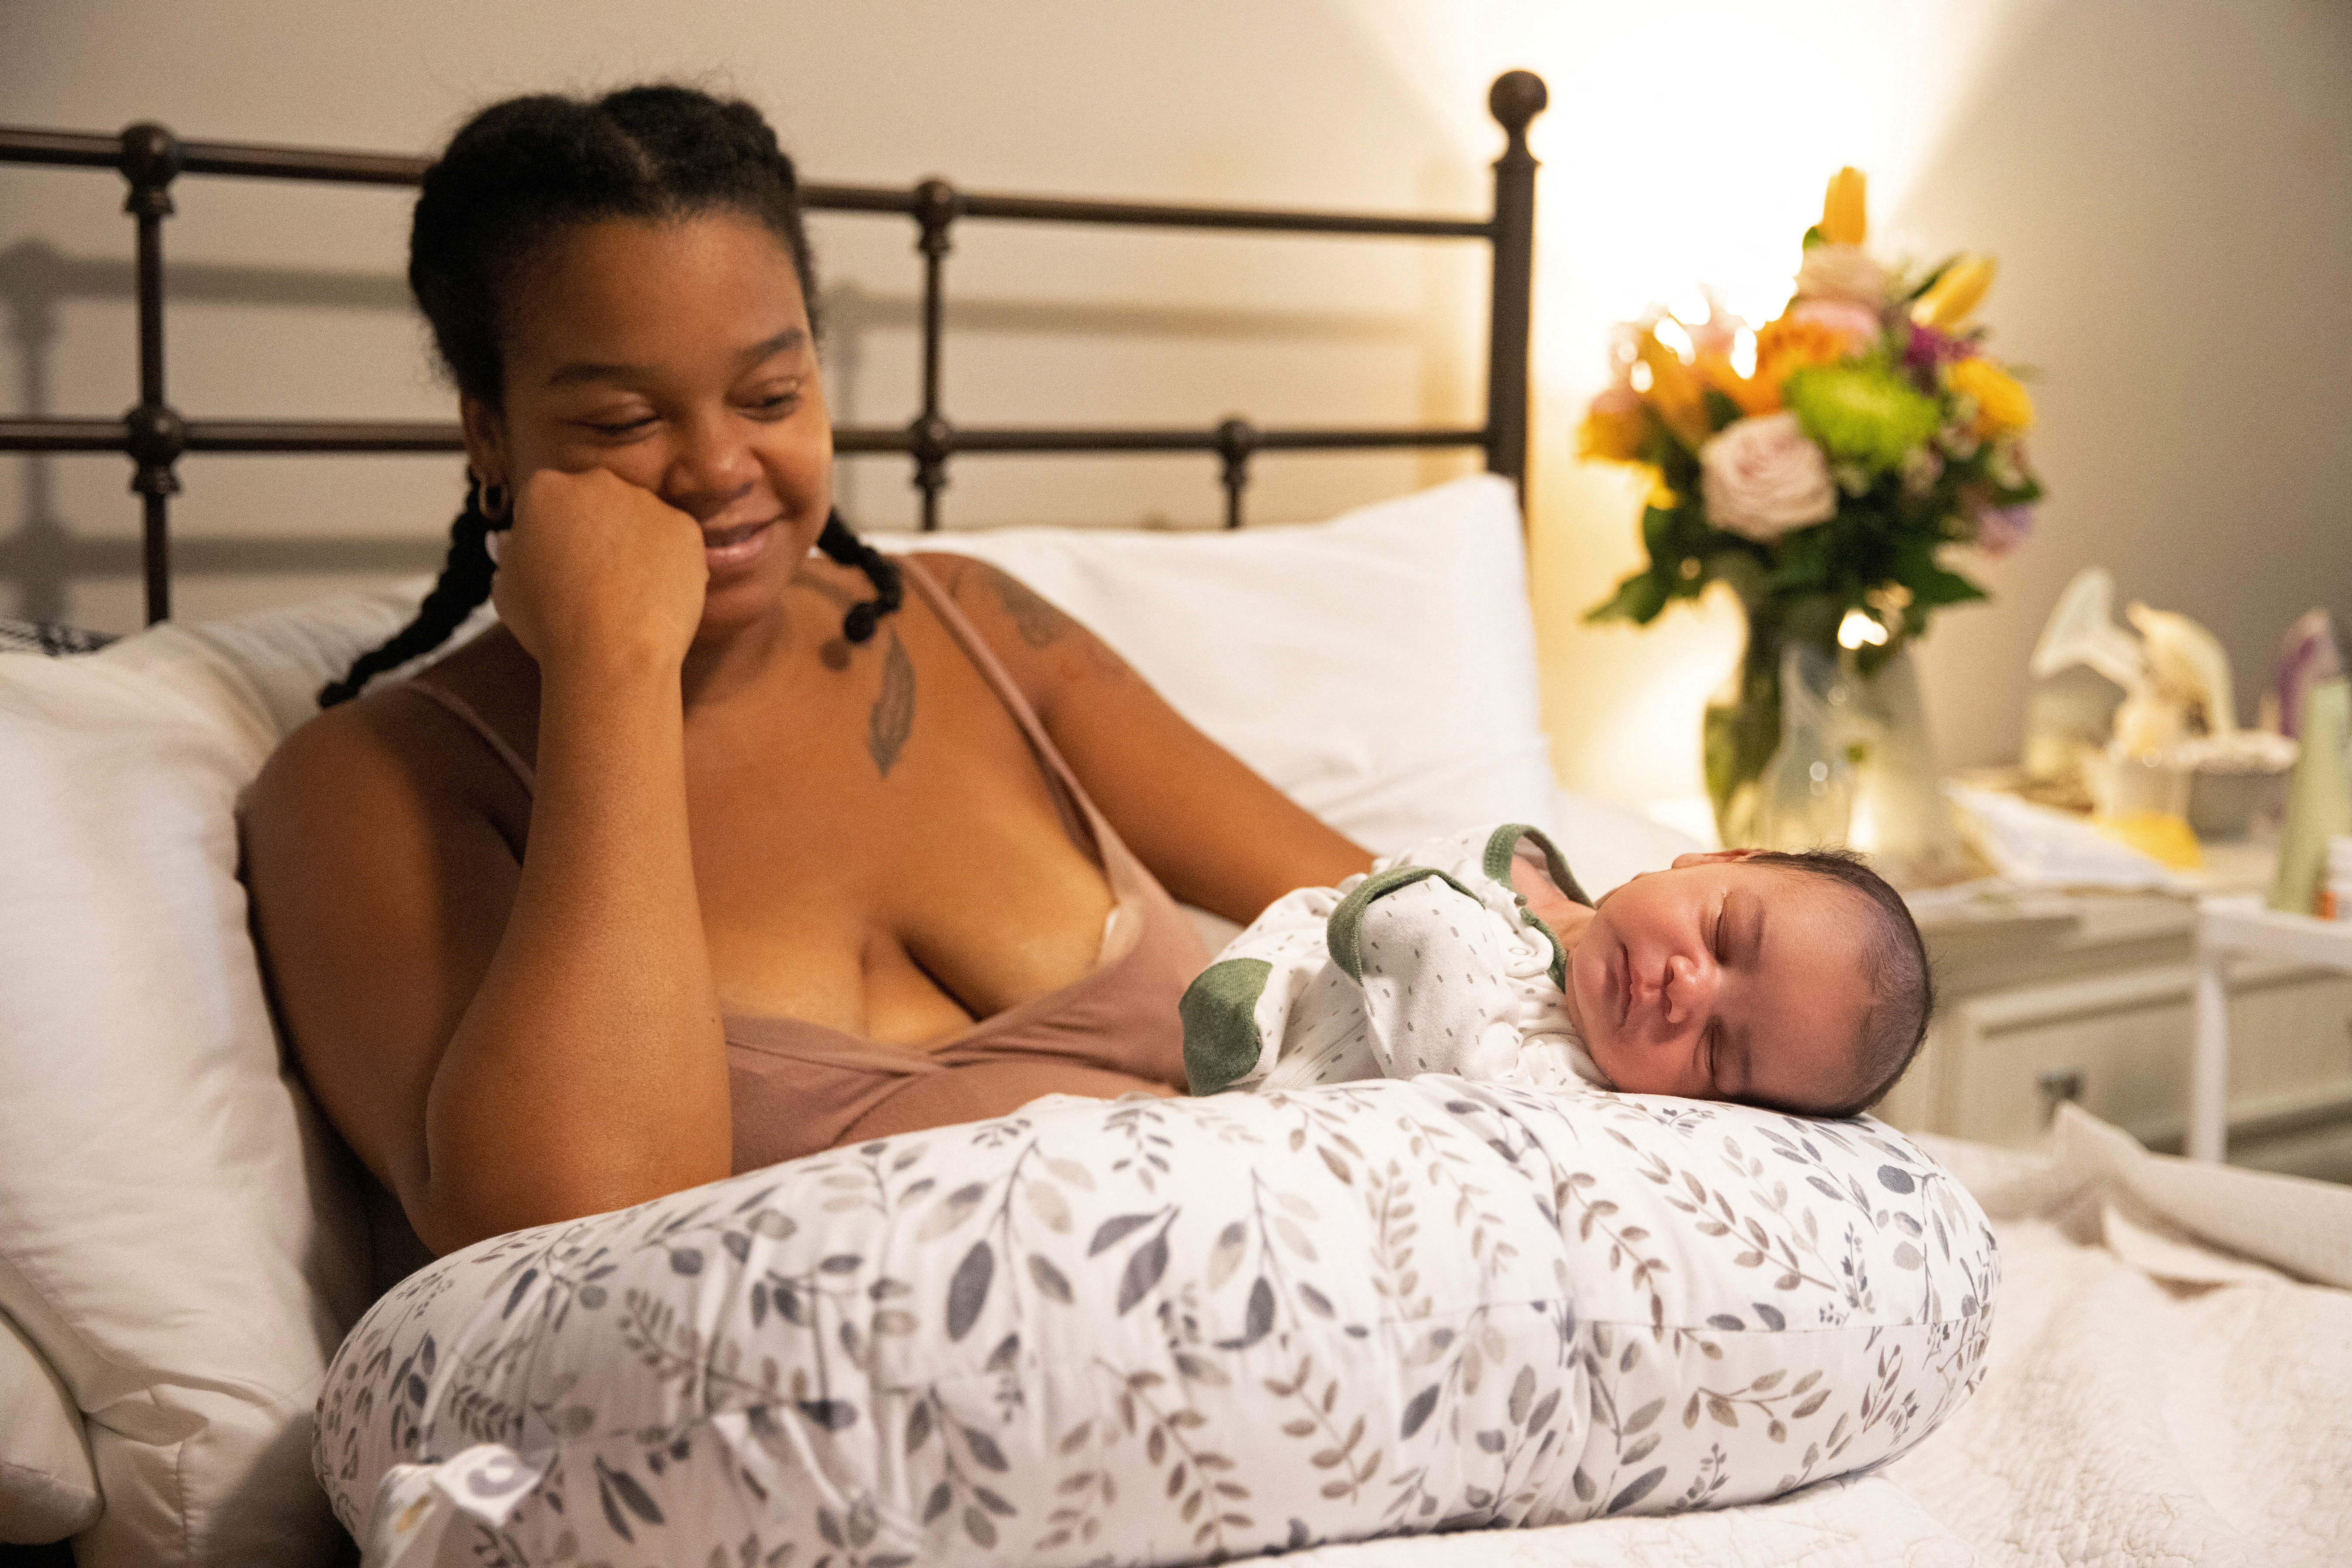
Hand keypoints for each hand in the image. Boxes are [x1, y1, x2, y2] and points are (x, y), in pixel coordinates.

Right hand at [491, 468, 708, 677]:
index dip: (551, 538)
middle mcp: (596, 482)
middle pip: (595, 501)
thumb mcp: (506, 587)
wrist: (611, 655)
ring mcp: (646, 502)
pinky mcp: (684, 526)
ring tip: (625, 594)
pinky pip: (674, 540)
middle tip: (594, 580)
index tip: (557, 568)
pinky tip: (654, 595)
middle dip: (593, 531)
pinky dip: (668, 562)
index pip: (547, 502)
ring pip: (637, 518)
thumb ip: (513, 553)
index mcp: (545, 488)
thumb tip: (516, 541)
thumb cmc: (551, 627)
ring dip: (633, 544)